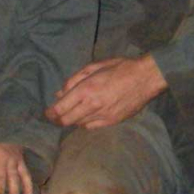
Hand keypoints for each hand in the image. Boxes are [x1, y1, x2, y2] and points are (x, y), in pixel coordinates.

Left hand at [46, 56, 167, 128]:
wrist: (146, 78)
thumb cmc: (120, 68)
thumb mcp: (94, 66)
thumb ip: (74, 80)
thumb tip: (60, 93)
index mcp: (86, 89)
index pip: (60, 108)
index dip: (50, 113)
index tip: (47, 112)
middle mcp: (93, 105)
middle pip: (67, 120)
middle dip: (57, 120)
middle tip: (55, 117)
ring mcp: (103, 115)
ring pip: (79, 124)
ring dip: (72, 120)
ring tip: (72, 113)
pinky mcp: (112, 121)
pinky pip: (92, 127)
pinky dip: (85, 123)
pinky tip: (87, 116)